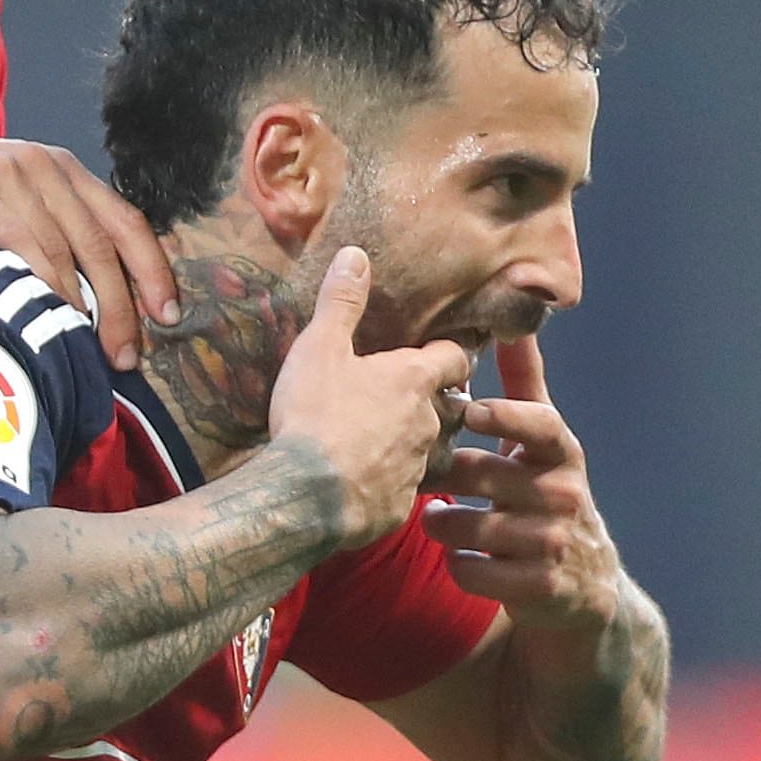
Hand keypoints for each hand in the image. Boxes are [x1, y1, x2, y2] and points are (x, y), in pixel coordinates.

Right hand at [0, 132, 175, 364]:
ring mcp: (8, 175)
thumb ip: (38, 230)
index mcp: (56, 167)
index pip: (125, 219)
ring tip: (95, 354)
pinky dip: (47, 287)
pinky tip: (55, 322)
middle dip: (125, 305)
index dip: (153, 269)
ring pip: (70, 250)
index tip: (169, 314)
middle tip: (130, 356)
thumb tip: (79, 296)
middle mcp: (41, 165)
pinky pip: (26, 247)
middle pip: (105, 242)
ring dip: (90, 308)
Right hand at [263, 248, 476, 550]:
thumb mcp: (319, 347)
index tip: (440, 352)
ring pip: (428, 450)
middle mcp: (428, 422)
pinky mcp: (398, 505)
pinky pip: (401, 489)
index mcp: (414, 379)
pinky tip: (363, 483)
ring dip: (411, 444)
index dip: (449, 353)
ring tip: (381, 442)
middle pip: (447, 406)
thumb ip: (341, 303)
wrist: (305, 496)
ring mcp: (417, 467)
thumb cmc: (314, 414)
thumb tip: (355, 255)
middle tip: (403, 398)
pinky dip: (388, 483)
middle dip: (431, 402)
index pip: (455, 358)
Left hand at [423, 330, 628, 622]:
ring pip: (475, 526)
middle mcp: (566, 495)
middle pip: (489, 476)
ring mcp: (556, 543)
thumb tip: (514, 324)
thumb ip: (526, 386)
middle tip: (418, 473)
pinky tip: (457, 557)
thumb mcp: (544, 444)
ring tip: (431, 517)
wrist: (582, 587)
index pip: (540, 425)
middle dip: (448, 475)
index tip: (470, 409)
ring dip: (443, 522)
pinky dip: (458, 565)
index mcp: (563, 453)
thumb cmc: (545, 497)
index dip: (507, 416)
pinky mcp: (542, 587)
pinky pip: (475, 570)